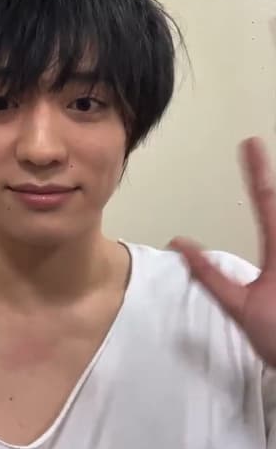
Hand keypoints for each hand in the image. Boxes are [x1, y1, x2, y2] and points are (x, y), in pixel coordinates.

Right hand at [169, 137, 275, 366]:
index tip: (250, 141)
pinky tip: (268, 249)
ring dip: (270, 208)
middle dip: (268, 182)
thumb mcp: (240, 307)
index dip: (257, 170)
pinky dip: (272, 223)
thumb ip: (209, 274)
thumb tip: (181, 243)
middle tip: (255, 149)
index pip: (265, 201)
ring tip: (259, 179)